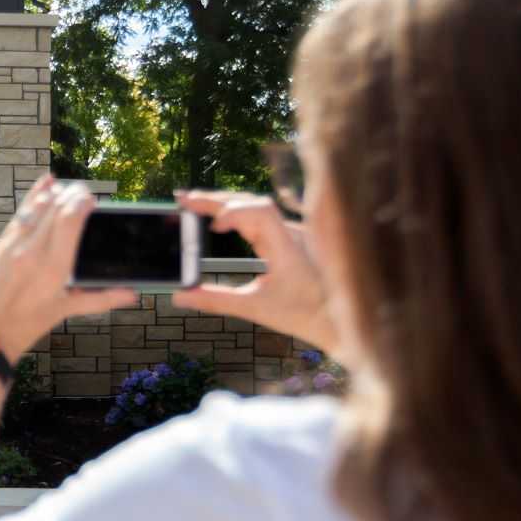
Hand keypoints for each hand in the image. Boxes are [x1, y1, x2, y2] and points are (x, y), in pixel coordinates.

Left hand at [0, 175, 138, 359]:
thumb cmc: (25, 325)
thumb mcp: (64, 311)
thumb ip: (100, 299)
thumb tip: (132, 295)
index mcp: (53, 267)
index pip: (70, 220)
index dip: (81, 203)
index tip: (91, 199)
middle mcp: (33, 252)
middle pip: (55, 209)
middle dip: (71, 195)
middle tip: (83, 192)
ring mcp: (13, 246)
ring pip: (36, 208)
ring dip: (52, 194)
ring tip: (66, 187)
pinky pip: (19, 214)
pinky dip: (32, 197)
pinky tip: (44, 184)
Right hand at [173, 190, 337, 352]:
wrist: (340, 321)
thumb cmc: (304, 315)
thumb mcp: (255, 309)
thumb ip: (216, 300)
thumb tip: (180, 296)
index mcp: (288, 247)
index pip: (260, 211)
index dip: (234, 212)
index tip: (213, 227)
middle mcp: (292, 233)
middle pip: (251, 201)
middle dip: (216, 199)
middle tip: (183, 200)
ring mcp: (293, 233)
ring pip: (256, 206)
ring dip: (225, 203)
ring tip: (194, 204)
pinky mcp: (290, 237)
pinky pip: (261, 216)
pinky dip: (237, 212)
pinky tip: (219, 216)